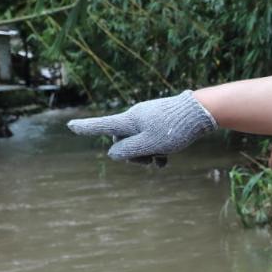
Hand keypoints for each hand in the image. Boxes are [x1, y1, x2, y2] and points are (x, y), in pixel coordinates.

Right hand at [66, 90, 217, 163]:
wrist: (202, 112)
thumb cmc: (176, 128)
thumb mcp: (149, 145)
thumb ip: (127, 151)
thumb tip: (112, 153)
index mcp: (129, 120)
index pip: (103, 125)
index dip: (86, 128)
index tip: (70, 126)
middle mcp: (135, 117)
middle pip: (123, 141)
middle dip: (133, 155)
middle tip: (152, 159)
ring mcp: (148, 119)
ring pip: (139, 142)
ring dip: (147, 154)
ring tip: (164, 156)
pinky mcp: (160, 121)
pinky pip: (151, 139)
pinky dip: (156, 150)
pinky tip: (166, 159)